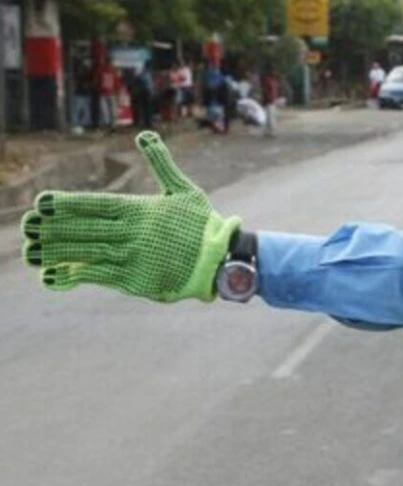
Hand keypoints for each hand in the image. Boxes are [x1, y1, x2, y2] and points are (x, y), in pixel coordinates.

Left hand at [21, 131, 240, 302]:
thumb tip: (145, 134)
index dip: (65, 205)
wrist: (222, 261)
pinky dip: (74, 276)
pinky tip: (54, 276)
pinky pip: (99, 276)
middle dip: (52, 229)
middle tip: (26, 228)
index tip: (41, 204)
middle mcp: (132, 233)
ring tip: (31, 252)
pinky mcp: (136, 280)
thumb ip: (161, 163)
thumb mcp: (185, 190)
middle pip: (83, 229)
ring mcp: (132, 258)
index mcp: (140, 209)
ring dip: (56, 253)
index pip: (94, 205)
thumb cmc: (203, 225)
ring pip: (85, 252)